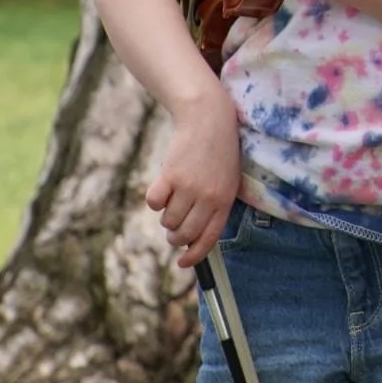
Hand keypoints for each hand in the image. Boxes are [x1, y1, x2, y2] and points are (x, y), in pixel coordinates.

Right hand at [146, 88, 242, 267]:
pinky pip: (154, 203)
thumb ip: (215, 206)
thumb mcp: (227, 180)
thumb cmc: (219, 152)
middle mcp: (208, 197)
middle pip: (184, 234)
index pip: (208, 239)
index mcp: (225, 200)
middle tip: (173, 230)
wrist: (208, 119)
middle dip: (175, 237)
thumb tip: (195, 236)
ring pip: (167, 221)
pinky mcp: (170, 175)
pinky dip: (154, 200)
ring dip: (166, 216)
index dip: (194, 255)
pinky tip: (162, 188)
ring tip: (173, 200)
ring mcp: (189, 187)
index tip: (182, 263)